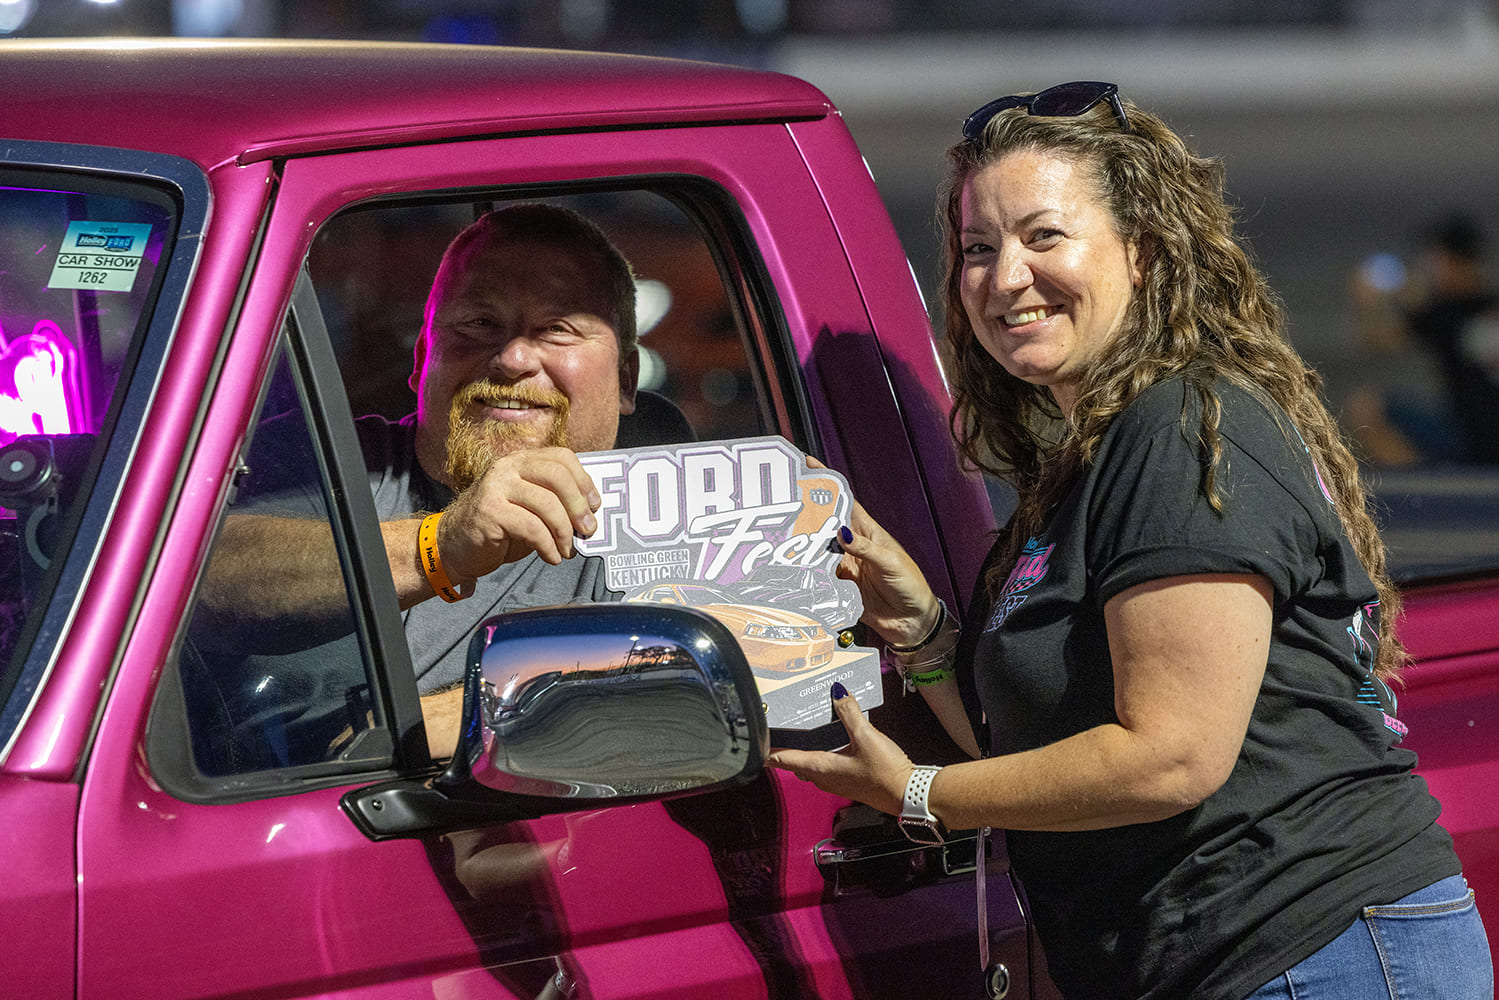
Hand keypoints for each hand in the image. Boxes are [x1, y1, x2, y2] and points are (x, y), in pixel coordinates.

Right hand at [438, 446, 601, 581]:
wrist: (452, 545)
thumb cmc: (497, 528)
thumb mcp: (529, 508)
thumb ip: (555, 503)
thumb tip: (589, 517)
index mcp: (521, 461)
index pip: (561, 457)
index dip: (584, 481)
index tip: (595, 505)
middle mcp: (507, 468)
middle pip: (557, 475)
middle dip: (578, 505)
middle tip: (588, 530)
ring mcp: (496, 487)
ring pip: (546, 503)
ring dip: (564, 531)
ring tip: (567, 549)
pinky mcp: (490, 511)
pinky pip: (531, 528)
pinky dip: (548, 546)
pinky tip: (552, 557)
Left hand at [766, 684, 913, 815]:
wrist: (907, 794)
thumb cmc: (884, 771)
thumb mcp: (866, 736)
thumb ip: (850, 713)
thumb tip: (837, 692)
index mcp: (819, 767)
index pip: (783, 759)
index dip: (767, 750)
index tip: (754, 740)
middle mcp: (822, 777)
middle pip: (794, 762)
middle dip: (784, 748)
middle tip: (776, 730)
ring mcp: (835, 781)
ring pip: (809, 764)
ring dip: (802, 751)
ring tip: (799, 732)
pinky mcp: (847, 780)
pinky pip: (825, 766)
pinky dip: (819, 753)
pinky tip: (830, 740)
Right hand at [803, 456, 939, 646]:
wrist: (912, 621)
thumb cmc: (910, 586)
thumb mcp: (891, 562)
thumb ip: (865, 549)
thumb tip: (841, 533)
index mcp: (868, 531)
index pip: (845, 501)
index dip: (828, 482)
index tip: (809, 465)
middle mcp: (853, 545)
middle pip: (825, 522)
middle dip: (806, 509)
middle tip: (785, 500)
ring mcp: (844, 564)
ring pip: (817, 547)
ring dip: (804, 541)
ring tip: (785, 532)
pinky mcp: (839, 585)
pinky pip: (817, 573)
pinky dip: (807, 569)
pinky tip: (796, 564)